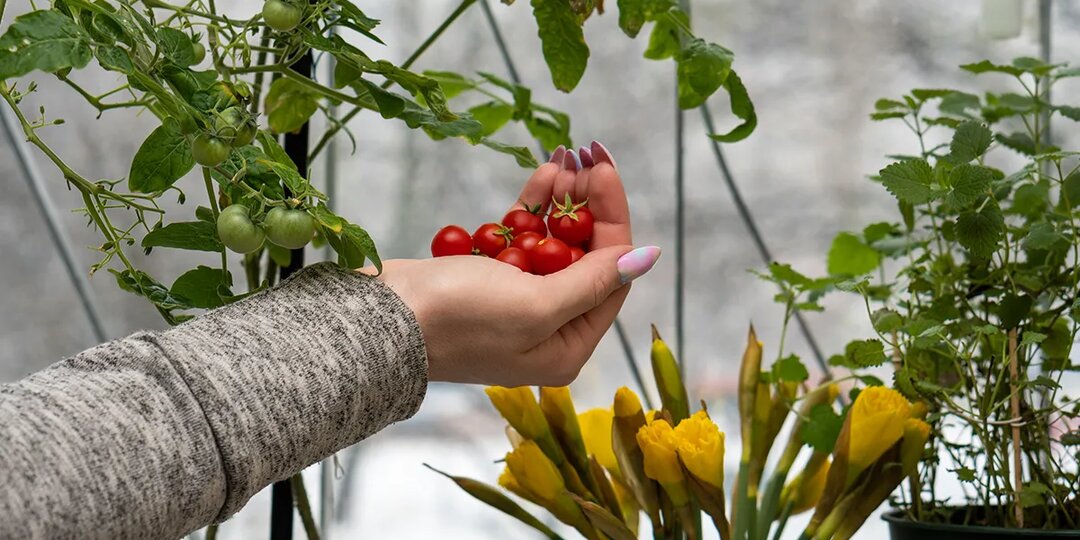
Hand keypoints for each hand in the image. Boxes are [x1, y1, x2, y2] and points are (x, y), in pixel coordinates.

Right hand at [369, 142, 659, 386]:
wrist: (380, 320)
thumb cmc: (459, 319)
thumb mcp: (537, 304)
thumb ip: (593, 281)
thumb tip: (646, 258)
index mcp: (567, 346)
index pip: (610, 275)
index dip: (612, 217)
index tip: (605, 169)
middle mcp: (547, 329)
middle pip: (584, 256)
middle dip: (587, 204)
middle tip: (585, 155)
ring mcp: (516, 304)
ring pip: (553, 243)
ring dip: (561, 201)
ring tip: (563, 159)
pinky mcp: (488, 281)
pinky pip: (521, 240)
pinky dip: (531, 210)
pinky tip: (544, 175)